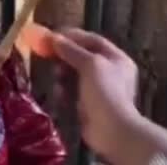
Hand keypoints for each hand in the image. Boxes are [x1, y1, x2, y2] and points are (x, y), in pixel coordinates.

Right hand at [52, 28, 139, 156]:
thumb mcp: (90, 64)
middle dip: (65, 57)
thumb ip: (72, 50)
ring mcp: (100, 90)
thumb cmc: (105, 91)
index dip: (73, 36)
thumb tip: (55, 38)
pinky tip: (60, 96)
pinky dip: (65, 93)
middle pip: (82, 57)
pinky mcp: (89, 106)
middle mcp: (110, 72)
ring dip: (63, 76)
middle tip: (50, 57)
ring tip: (57, 78)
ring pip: (75, 76)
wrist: (111, 129)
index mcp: (116, 58)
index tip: (52, 36)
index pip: (93, 40)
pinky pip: (73, 93)